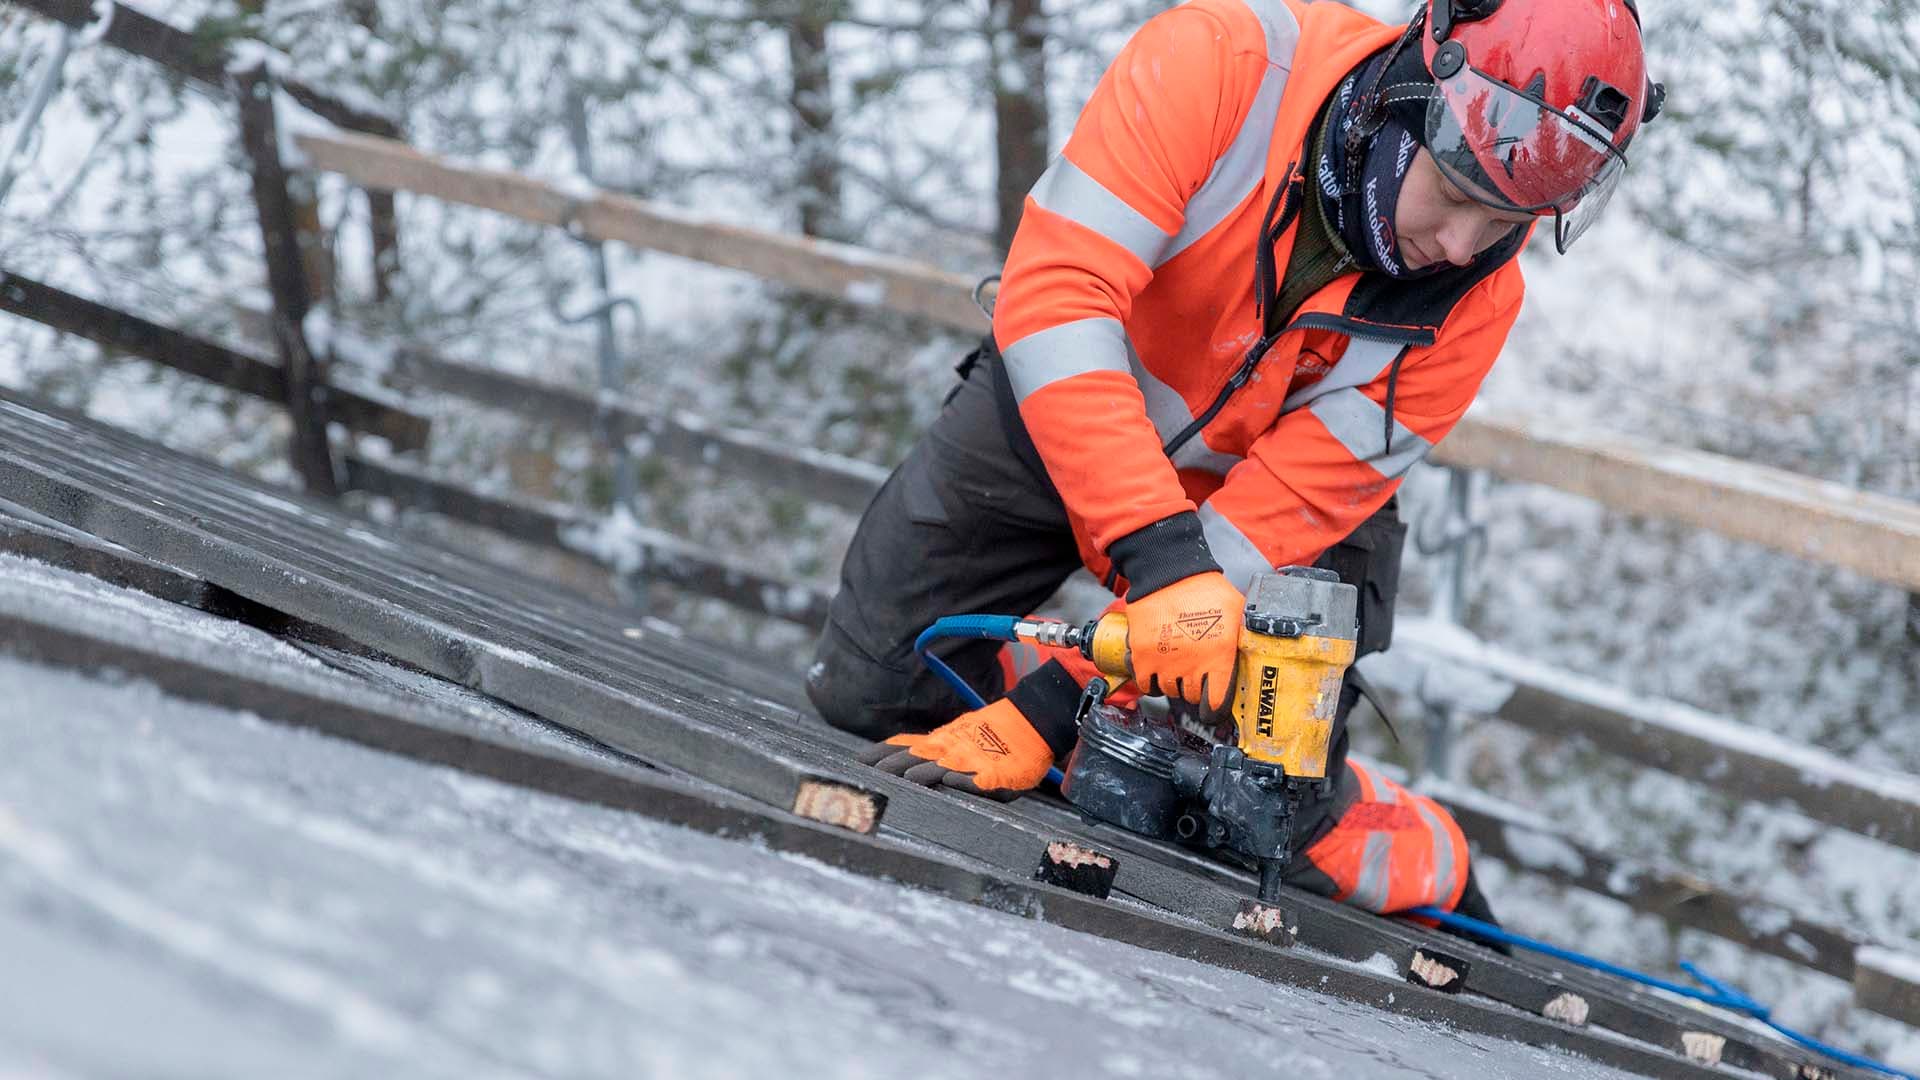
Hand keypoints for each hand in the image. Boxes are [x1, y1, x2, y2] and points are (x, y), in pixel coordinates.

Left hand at [856, 698, 1054, 797]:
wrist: (1029, 723)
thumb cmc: (991, 736)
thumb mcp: (955, 737)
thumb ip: (931, 747)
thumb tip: (897, 760)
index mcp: (939, 742)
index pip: (901, 746)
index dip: (879, 754)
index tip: (857, 763)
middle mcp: (949, 751)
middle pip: (914, 759)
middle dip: (892, 768)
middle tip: (872, 776)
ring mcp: (970, 763)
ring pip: (941, 768)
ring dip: (921, 774)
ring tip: (906, 780)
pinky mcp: (992, 777)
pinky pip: (976, 780)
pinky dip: (962, 781)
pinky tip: (949, 782)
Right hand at [1124, 570, 1241, 711]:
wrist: (1169, 574)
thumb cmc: (1204, 589)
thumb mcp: (1237, 610)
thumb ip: (1244, 634)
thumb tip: (1258, 647)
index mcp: (1219, 657)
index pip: (1216, 701)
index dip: (1214, 706)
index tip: (1212, 705)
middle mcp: (1192, 665)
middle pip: (1192, 696)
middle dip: (1194, 688)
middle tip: (1194, 674)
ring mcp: (1165, 663)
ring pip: (1170, 690)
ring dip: (1173, 683)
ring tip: (1175, 667)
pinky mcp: (1142, 657)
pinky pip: (1146, 685)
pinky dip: (1150, 682)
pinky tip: (1156, 671)